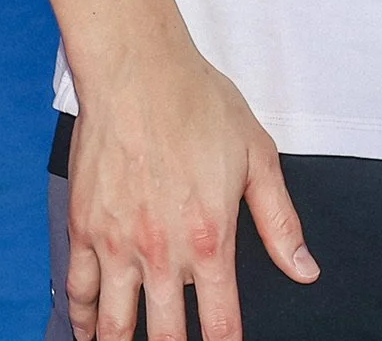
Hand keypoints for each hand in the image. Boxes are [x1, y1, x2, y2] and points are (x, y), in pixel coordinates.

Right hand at [66, 46, 317, 339]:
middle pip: (166, 338)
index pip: (221, 327)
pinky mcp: (83, 226)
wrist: (137, 67)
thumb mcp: (257, 155)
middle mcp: (162, 253)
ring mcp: (117, 244)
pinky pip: (77, 291)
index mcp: (210, 240)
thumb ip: (280, 221)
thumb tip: (305, 271)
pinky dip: (80, 319)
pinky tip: (87, 331)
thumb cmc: (197, 101)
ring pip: (114, 327)